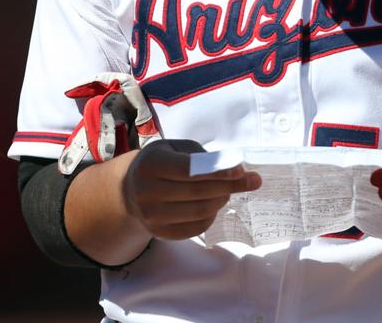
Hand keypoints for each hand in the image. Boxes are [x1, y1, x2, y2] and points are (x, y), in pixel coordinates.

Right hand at [121, 139, 260, 240]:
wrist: (129, 190)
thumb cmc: (160, 163)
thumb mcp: (174, 148)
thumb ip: (202, 156)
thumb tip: (236, 170)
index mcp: (151, 164)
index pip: (189, 170)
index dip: (217, 171)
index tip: (241, 171)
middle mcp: (147, 191)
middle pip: (198, 192)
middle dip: (229, 186)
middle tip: (251, 181)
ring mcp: (151, 216)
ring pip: (200, 211)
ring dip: (222, 200)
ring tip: (228, 191)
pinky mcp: (159, 233)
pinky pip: (196, 227)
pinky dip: (211, 216)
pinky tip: (213, 204)